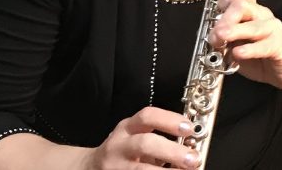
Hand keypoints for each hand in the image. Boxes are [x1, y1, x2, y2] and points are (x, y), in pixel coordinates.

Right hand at [82, 106, 197, 169]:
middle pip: (145, 144)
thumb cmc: (123, 150)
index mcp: (127, 127)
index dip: (169, 120)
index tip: (189, 128)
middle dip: (171, 151)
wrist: (90, 167)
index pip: (147, 116)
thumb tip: (191, 144)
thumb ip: (158, 136)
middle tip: (192, 159)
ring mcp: (115, 166)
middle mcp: (119, 145)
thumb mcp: (135, 135)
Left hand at [212, 0, 281, 89]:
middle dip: (225, 18)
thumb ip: (224, 39)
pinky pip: (264, 45)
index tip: (214, 11)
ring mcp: (272, 29)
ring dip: (234, 31)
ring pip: (252, 25)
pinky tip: (239, 53)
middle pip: (241, 6)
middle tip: (214, 34)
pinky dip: (250, 49)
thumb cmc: (259, 55)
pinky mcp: (279, 46)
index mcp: (250, 11)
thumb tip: (211, 35)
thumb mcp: (236, 45)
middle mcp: (261, 15)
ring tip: (220, 37)